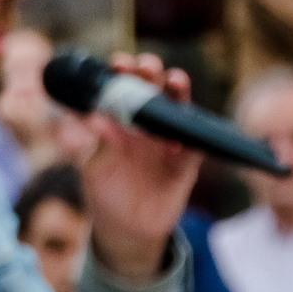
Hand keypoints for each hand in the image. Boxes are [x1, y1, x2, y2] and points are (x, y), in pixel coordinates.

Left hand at [78, 52, 201, 283]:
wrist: (125, 229)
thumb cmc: (105, 192)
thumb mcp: (97, 168)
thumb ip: (102, 144)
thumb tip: (96, 117)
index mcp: (119, 120)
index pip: (121, 88)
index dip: (121, 72)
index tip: (118, 62)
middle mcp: (145, 125)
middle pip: (151, 90)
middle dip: (149, 74)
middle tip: (145, 66)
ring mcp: (168, 141)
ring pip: (177, 109)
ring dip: (177, 93)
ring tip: (174, 81)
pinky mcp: (187, 163)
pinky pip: (196, 144)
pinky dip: (193, 136)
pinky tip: (185, 131)